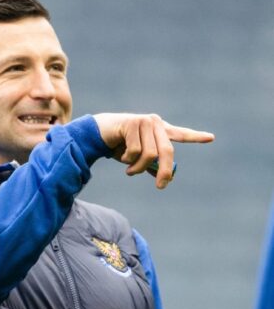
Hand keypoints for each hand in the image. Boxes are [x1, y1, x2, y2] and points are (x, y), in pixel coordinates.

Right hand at [93, 113, 214, 188]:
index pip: (180, 134)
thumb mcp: (136, 156)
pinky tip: (120, 156)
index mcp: (159, 129)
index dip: (195, 137)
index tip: (211, 138)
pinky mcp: (132, 124)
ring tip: (129, 170)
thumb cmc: (118, 145)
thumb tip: (166, 177)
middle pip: (167, 151)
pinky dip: (128, 160)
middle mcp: (155, 123)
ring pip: (149, 154)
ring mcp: (144, 122)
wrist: (96, 133)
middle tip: (161, 186)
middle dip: (164, 172)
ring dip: (137, 168)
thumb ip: (151, 164)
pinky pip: (135, 151)